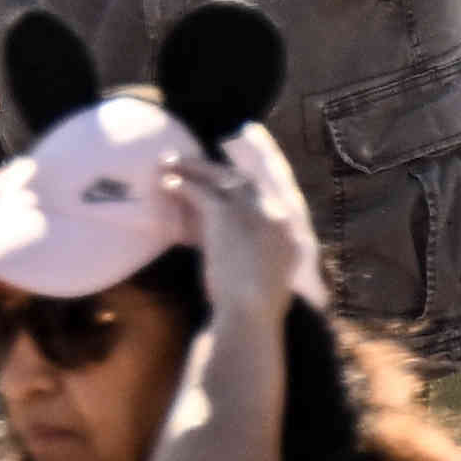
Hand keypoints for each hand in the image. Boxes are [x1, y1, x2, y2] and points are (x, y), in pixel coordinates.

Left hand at [185, 119, 322, 306]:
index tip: (253, 149)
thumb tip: (233, 233)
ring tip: (174, 162)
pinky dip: (183, 184)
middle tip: (215, 143)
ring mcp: (253, 212)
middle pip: (248, 177)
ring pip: (222, 178)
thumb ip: (260, 248)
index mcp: (292, 230)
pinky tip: (168, 181)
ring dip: (196, 167)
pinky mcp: (226, 215)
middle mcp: (277, 214)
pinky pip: (201, 191)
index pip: (277, 188)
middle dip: (228, 162)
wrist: (250, 317)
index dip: (264, 167)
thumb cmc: (255, 308)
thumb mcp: (269, 274)